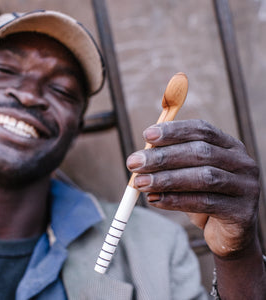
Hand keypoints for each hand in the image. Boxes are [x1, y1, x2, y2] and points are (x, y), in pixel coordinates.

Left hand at [127, 119, 259, 256]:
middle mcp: (241, 162)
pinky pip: (204, 203)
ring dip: (166, 179)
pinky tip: (154, 200)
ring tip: (139, 183)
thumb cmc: (203, 196)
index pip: (202, 130)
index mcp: (229, 146)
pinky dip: (175, 200)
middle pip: (200, 152)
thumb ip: (171, 163)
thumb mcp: (189, 174)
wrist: (228, 233)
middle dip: (162, 157)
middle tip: (134, 163)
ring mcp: (246, 187)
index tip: (147, 135)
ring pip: (202, 177)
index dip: (174, 131)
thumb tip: (140, 157)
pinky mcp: (241, 212)